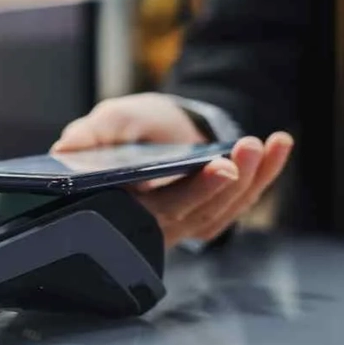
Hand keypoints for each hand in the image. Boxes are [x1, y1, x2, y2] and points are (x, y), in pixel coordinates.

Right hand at [51, 93, 293, 247]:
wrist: (155, 124)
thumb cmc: (127, 127)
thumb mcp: (106, 122)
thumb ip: (88, 135)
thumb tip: (63, 151)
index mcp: (126, 207)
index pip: (160, 209)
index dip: (193, 192)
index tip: (219, 167)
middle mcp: (159, 222)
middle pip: (200, 211)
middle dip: (228, 182)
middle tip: (246, 149)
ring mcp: (189, 220)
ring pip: (225, 208)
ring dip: (252, 177)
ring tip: (265, 142)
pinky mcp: (213, 212)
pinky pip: (242, 200)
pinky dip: (266, 174)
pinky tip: (280, 145)